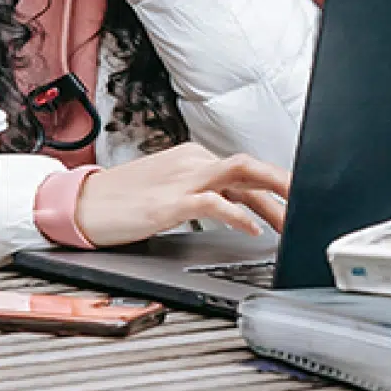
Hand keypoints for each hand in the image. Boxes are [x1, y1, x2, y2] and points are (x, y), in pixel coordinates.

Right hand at [71, 144, 289, 246]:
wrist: (80, 204)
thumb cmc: (122, 202)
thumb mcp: (169, 193)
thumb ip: (203, 196)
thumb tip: (240, 210)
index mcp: (194, 159)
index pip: (245, 171)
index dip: (275, 188)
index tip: (296, 204)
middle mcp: (192, 162)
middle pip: (250, 167)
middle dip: (285, 184)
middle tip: (311, 204)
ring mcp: (181, 179)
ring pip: (240, 174)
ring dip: (273, 194)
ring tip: (294, 215)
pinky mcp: (168, 201)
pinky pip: (213, 203)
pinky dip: (237, 214)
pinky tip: (252, 230)